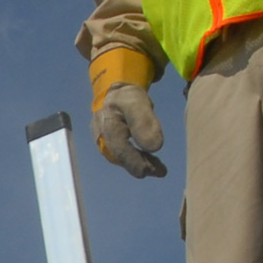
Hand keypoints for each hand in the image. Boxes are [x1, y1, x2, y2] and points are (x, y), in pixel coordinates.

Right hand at [90, 48, 167, 178]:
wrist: (115, 90)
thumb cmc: (126, 96)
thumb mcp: (138, 102)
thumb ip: (144, 123)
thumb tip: (154, 147)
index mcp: (107, 126)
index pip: (121, 151)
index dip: (137, 163)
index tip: (155, 171)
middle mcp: (101, 137)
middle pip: (121, 158)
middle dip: (141, 166)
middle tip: (161, 171)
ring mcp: (103, 141)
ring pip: (122, 158)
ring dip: (140, 164)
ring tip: (159, 168)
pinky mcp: (109, 143)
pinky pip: (123, 155)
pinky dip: (137, 160)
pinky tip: (150, 161)